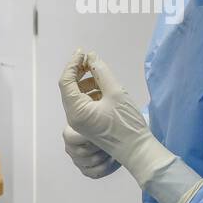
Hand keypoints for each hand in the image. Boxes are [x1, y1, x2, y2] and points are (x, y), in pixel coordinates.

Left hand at [58, 49, 171, 184]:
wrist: (137, 150)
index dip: (73, 63)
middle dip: (79, 72)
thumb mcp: (116, 92)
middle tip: (93, 60)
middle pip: (69, 88)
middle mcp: (73, 118)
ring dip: (87, 82)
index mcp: (76, 111)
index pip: (66, 81)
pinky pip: (84, 103)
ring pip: (77, 95)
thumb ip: (101, 71)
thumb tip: (91, 57)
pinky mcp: (87, 124)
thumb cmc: (127, 123)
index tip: (83, 52)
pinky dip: (92, 92)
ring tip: (103, 76)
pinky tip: (105, 89)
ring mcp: (79, 123)